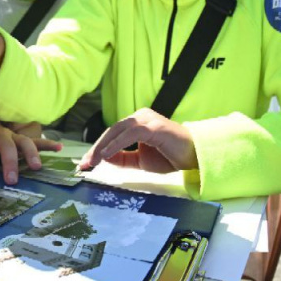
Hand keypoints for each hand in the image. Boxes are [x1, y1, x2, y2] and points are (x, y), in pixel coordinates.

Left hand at [0, 115, 61, 185]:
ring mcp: (14, 137)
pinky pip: (38, 141)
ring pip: (24, 143)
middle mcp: (0, 135)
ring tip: (36, 167)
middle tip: (11, 180)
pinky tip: (59, 147)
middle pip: (6, 147)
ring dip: (31, 154)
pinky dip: (48, 144)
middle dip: (9, 163)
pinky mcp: (24, 140)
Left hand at [78, 108, 197, 172]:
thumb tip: (104, 157)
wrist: (195, 157)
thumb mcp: (140, 160)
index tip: (86, 162)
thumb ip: (122, 158)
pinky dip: (116, 145)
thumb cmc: (170, 156)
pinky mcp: (153, 126)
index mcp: (137, 122)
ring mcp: (147, 119)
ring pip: (118, 131)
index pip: (112, 133)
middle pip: (112, 131)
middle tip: (85, 163)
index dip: (98, 147)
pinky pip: (130, 134)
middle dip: (96, 148)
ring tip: (93, 161)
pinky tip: (107, 155)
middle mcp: (140, 117)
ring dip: (103, 147)